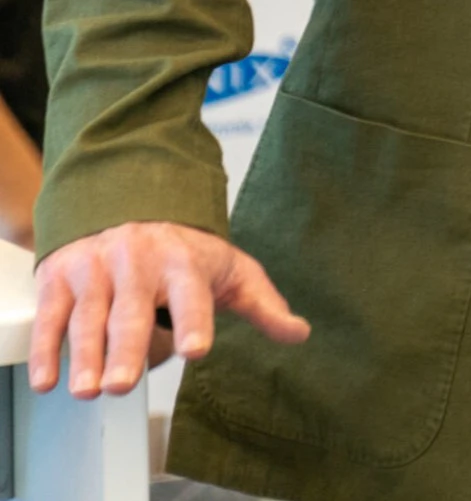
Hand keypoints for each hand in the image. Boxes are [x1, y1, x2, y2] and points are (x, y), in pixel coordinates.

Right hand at [30, 222, 309, 398]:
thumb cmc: (184, 251)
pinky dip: (47, 348)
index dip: (194, 321)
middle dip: (127, 349)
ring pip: (89, 315)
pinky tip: (49, 379)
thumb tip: (299, 333)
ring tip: (87, 390)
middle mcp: (138, 262)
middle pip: (132, 310)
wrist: (129, 205)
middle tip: (122, 384)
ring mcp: (97, 268)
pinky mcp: (62, 277)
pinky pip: (51, 315)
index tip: (195, 349)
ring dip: (84, 355)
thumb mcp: (231, 270)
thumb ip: (263, 304)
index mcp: (184, 262)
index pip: (191, 293)